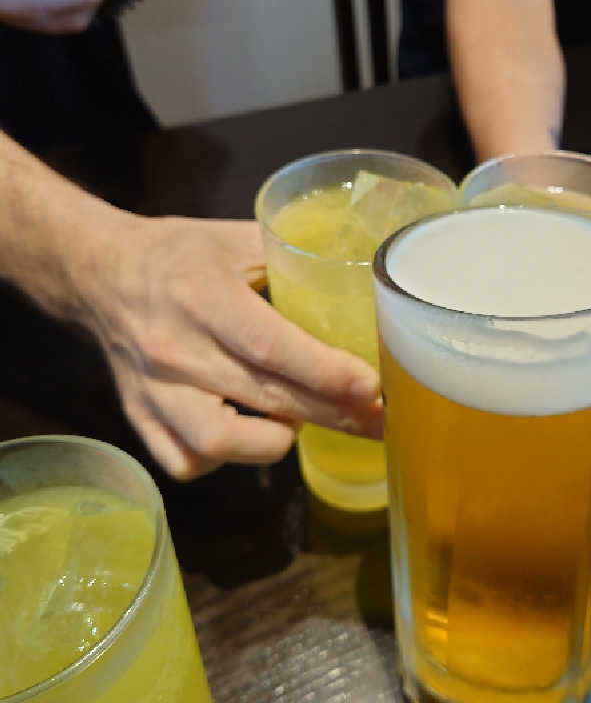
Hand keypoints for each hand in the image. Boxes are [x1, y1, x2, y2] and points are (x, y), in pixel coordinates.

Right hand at [76, 213, 382, 479]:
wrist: (99, 273)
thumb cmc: (179, 254)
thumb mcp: (235, 240)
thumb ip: (293, 260)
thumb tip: (364, 285)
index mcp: (203, 296)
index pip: (270, 345)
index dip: (324, 372)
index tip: (370, 386)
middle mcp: (175, 349)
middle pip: (264, 398)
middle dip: (332, 415)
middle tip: (380, 420)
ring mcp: (153, 391)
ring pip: (217, 444)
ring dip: (273, 441)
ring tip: (296, 420)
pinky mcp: (139, 417)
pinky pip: (186, 462)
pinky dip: (226, 460)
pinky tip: (247, 433)